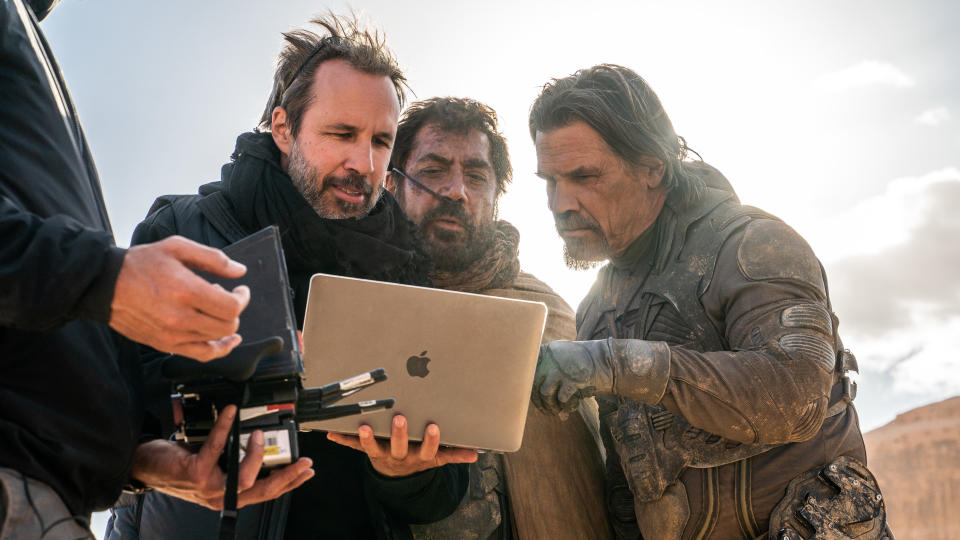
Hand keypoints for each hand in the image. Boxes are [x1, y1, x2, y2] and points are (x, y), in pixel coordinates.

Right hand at [110, 235, 250, 360]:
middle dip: (235, 311)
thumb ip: (213, 258)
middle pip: (227, 325)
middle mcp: (181, 317)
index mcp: (186, 291)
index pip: (231, 306)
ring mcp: (172, 334)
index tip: (241, 290)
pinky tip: (226, 340)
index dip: (242, 298)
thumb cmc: (140, 263)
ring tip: (215, 309)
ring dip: (225, 325)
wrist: (104, 284)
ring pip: (216, 340)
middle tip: (226, 297)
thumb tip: (240, 271)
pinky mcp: (165, 344)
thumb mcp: (177, 247)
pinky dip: (218, 349)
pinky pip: (201, 355)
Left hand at [131, 405, 313, 509]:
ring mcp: (209, 488)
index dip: (289, 483)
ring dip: (257, 452)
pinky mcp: (196, 474)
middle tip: (301, 459)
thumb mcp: (214, 465)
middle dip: (286, 475)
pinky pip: (218, 447)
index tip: (306, 470)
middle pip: (262, 489)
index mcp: (229, 494)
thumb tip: (258, 439)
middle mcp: (220, 496)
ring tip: (260, 432)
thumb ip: (234, 459)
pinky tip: (230, 413)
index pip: (265, 493)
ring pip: (245, 475)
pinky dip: (226, 426)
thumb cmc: (177, 465)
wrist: (144, 467)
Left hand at [327, 414, 476, 476]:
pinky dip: (342, 439)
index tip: (434, 427)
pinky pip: (354, 447)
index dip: (431, 440)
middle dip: (399, 433)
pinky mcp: (367, 451)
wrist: (398, 475)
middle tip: (399, 418)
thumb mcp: (438, 457)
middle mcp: (400, 456)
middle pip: (399, 447)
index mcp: (419, 456)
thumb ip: (455, 453)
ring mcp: (382, 454)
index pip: (428, 449)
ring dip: (367, 438)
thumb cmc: (419, 455)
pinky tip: (331, 432)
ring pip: (373, 448)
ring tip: (363, 427)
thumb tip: (475, 453)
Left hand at [532, 340, 613, 416]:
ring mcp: (561, 369)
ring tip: (556, 411)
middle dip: (538, 401)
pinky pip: (562, 399)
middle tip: (545, 410)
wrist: (608, 361)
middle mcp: (551, 358)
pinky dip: (565, 407)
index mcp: (548, 350)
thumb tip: (538, 395)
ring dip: (550, 406)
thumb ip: (550, 371)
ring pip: (545, 393)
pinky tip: (570, 409)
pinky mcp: (573, 380)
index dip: (529, 386)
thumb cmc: (584, 363)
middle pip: (534, 383)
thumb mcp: (564, 357)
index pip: (529, 370)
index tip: (534, 397)